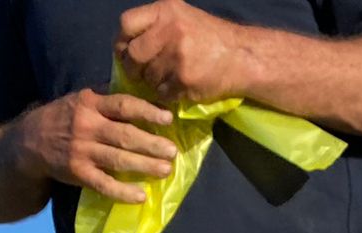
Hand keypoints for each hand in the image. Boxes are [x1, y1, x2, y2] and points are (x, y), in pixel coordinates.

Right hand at [15, 89, 175, 204]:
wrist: (29, 143)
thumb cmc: (63, 118)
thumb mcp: (80, 100)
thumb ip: (106, 98)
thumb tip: (140, 94)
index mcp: (90, 104)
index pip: (123, 105)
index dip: (147, 111)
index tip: (168, 119)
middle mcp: (86, 126)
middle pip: (124, 135)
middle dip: (151, 144)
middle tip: (172, 151)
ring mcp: (81, 152)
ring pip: (118, 160)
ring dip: (144, 166)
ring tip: (165, 170)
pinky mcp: (78, 174)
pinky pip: (104, 184)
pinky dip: (123, 192)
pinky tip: (141, 196)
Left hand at [118, 0, 247, 103]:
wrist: (240, 56)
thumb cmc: (208, 37)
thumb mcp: (180, 16)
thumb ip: (153, 25)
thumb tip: (124, 47)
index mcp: (165, 11)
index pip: (126, 24)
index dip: (121, 41)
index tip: (126, 51)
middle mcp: (170, 30)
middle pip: (133, 54)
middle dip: (133, 67)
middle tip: (142, 71)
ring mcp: (177, 56)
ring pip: (147, 77)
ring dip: (153, 81)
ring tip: (169, 76)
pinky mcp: (185, 80)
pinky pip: (162, 92)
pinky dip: (167, 93)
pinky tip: (179, 85)